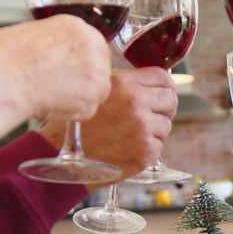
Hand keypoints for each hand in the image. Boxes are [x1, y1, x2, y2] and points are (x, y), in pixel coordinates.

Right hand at [0, 16, 112, 121]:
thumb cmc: (1, 58)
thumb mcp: (31, 34)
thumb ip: (56, 43)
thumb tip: (57, 53)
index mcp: (76, 27)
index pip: (91, 45)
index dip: (78, 61)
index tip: (67, 69)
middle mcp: (92, 47)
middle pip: (98, 67)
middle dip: (81, 78)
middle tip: (57, 85)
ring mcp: (96, 74)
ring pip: (95, 90)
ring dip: (77, 96)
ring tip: (50, 94)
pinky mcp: (91, 99)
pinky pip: (86, 109)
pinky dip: (70, 112)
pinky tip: (50, 103)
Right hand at [40, 68, 177, 179]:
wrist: (62, 156)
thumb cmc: (76, 124)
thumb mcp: (98, 91)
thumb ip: (126, 84)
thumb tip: (152, 83)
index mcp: (125, 84)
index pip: (162, 77)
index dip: (162, 85)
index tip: (159, 92)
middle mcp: (137, 104)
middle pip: (171, 99)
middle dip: (162, 107)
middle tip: (148, 115)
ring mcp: (144, 129)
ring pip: (166, 125)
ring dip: (154, 130)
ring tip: (129, 134)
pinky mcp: (147, 152)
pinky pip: (159, 146)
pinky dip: (147, 148)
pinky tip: (127, 148)